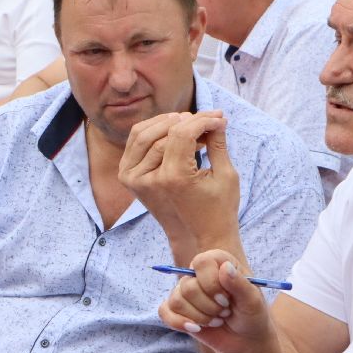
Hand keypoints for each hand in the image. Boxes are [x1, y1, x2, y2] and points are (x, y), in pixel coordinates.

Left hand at [119, 110, 240, 254]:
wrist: (197, 234)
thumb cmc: (220, 206)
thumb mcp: (225, 174)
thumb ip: (218, 143)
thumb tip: (217, 117)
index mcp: (174, 178)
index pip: (183, 134)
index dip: (203, 121)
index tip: (220, 117)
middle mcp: (150, 178)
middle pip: (164, 131)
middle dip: (188, 119)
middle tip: (209, 117)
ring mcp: (133, 178)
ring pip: (144, 133)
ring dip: (168, 122)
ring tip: (191, 121)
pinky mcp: (127, 177)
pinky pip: (135, 144)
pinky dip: (153, 132)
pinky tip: (174, 130)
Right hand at [157, 250, 274, 352]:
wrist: (246, 339)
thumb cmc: (252, 316)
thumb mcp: (253, 301)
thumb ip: (240, 284)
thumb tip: (225, 267)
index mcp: (217, 262)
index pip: (201, 263)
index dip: (212, 284)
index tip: (227, 299)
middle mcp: (197, 273)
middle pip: (188, 287)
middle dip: (209, 307)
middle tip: (225, 313)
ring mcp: (185, 291)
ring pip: (177, 302)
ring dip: (200, 317)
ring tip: (216, 320)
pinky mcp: (176, 309)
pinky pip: (164, 312)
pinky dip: (180, 323)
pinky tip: (196, 328)